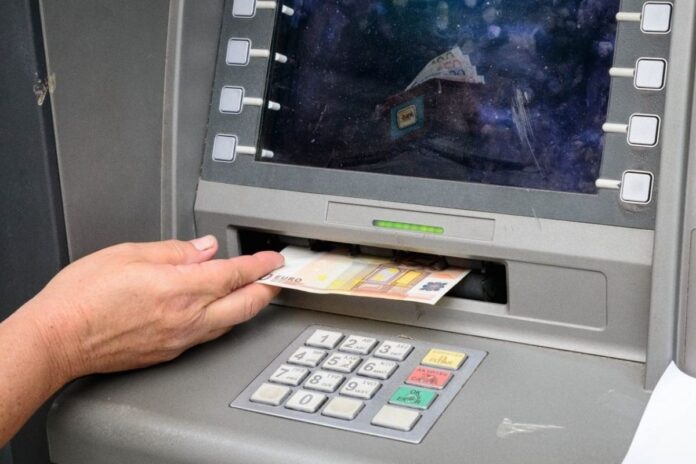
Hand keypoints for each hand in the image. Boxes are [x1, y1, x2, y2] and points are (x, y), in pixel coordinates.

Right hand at [18, 236, 282, 381]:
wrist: (58, 339)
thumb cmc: (84, 297)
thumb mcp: (129, 254)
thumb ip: (175, 251)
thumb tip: (205, 247)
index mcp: (180, 287)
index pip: (236, 274)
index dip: (260, 265)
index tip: (274, 259)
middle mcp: (187, 317)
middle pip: (245, 304)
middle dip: (267, 289)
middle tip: (278, 277)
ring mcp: (181, 339)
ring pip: (230, 322)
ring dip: (248, 305)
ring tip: (255, 291)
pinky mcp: (170, 352)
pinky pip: (208, 334)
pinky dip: (223, 319)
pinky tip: (219, 310)